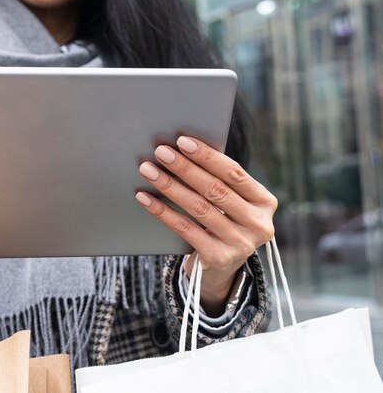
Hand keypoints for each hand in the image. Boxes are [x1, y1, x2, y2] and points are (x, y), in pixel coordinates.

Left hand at [135, 136, 276, 314]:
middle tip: (161, 152)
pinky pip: (185, 229)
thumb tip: (182, 148)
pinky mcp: (218, 258)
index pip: (234, 173)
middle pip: (215, 189)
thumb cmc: (223, 219)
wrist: (222, 268)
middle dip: (184, 168)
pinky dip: (162, 211)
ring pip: (198, 208)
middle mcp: (258, 224)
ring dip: (169, 186)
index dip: (207, 156)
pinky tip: (145, 197)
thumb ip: (219, 179)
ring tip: (148, 170)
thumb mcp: (231, 201)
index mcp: (264, 202)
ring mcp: (240, 244)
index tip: (182, 141)